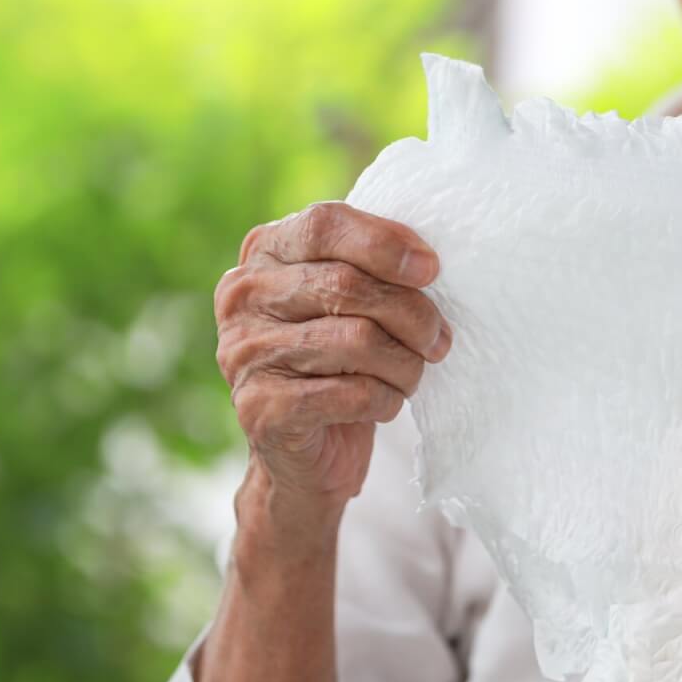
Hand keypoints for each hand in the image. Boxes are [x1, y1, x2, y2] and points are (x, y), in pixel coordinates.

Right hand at [215, 203, 451, 521]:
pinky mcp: (260, 407)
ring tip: (412, 375)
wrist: (303, 456)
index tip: (432, 269)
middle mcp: (242, 296)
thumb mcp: (347, 302)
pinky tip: (384, 404)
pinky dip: (384, 400)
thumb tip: (425, 260)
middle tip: (438, 340)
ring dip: (404, 363)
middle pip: (347, 284)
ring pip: (356, 340)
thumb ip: (367, 267)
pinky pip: (350, 393)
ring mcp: (244, 352)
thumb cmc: (336, 364)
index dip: (385, 242)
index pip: (325, 225)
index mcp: (262, 253)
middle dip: (412, 313)